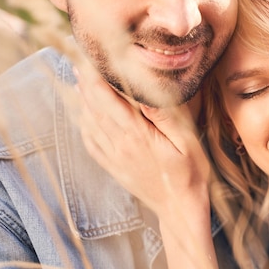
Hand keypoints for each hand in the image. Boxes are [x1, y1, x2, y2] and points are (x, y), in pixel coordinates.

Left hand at [75, 66, 209, 225]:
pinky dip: (83, 125)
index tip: (89, 60)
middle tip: (78, 62)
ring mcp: (114, 157)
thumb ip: (165, 117)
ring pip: (89, 124)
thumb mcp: (187, 142)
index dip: (96, 78)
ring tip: (78, 81)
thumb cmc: (190, 173)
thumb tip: (146, 93)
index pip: (108, 100)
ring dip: (82, 101)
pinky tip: (84, 115)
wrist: (180, 208)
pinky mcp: (113, 167)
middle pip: (94, 108)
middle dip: (85, 83)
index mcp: (137, 135)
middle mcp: (120, 145)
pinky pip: (90, 143)